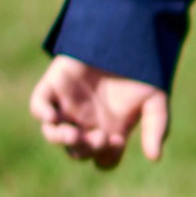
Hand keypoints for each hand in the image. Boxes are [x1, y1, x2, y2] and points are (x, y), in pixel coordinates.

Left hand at [31, 57, 169, 168]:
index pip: (103, 159)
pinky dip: (42, 113)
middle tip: (98, 136)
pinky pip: (38, 106)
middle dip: (86, 148)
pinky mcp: (53, 86)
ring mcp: (68, 106)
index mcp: (110, 131)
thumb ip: (156, 128)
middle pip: (77, 150)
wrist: (127, 37)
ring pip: (53, 133)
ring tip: (72, 134)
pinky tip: (52, 116)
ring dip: (60, 138)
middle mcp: (87, 123)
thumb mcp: (155, 101)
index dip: (107, 157)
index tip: (116, 140)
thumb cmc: (143, 71)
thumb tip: (155, 158)